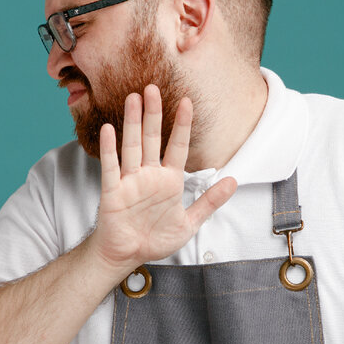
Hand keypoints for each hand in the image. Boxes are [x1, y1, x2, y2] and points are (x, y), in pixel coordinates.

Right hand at [89, 84, 236, 271]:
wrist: (128, 255)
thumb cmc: (155, 238)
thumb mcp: (190, 222)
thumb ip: (210, 202)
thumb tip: (234, 181)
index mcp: (169, 180)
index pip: (177, 146)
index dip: (182, 125)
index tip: (187, 102)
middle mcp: (149, 175)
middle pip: (151, 138)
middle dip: (154, 113)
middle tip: (153, 88)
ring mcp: (130, 180)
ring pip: (131, 145)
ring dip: (132, 122)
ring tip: (134, 98)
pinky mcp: (112, 191)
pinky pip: (110, 166)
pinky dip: (109, 148)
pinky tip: (110, 129)